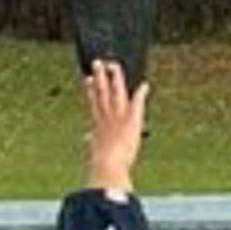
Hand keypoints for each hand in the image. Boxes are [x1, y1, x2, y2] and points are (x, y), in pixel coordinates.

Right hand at [80, 56, 148, 200]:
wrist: (107, 167)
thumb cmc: (100, 165)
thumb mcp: (91, 152)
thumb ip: (90, 142)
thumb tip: (86, 137)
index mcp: (97, 126)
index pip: (93, 103)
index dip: (90, 90)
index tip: (88, 80)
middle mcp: (106, 118)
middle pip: (101, 93)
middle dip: (99, 77)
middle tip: (97, 63)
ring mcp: (118, 118)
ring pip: (115, 93)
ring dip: (115, 78)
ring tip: (114, 65)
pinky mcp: (130, 121)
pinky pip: (136, 105)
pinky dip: (140, 96)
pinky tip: (144, 86)